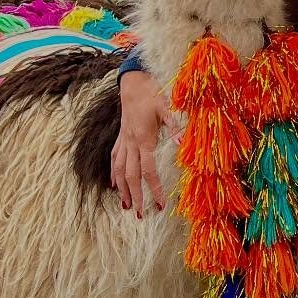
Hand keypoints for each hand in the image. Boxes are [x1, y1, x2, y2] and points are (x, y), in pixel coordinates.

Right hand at [112, 70, 172, 217]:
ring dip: (122, 190)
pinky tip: (114, 185)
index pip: (148, 170)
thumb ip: (175, 125)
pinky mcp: (121, 136)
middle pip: (130, 176)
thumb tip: (183, 143)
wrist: (132, 81)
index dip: (153, 188)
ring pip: (119, 170)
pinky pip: (114, 159)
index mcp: (144, 138)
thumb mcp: (167, 106)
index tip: (159, 205)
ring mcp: (124, 140)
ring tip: (126, 207)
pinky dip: (113, 174)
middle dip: (136, 196)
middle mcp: (131, 142)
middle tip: (140, 215)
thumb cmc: (152, 92)